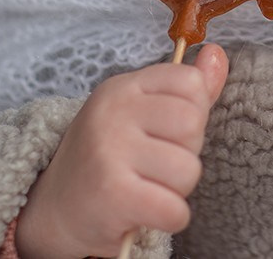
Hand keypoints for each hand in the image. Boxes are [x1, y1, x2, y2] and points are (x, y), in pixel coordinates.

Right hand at [15, 44, 228, 258]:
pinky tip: (148, 213)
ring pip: (188, 169)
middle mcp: (114, 112)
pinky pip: (174, 209)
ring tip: (150, 188)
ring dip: (177, 190)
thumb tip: (217, 54)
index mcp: (124, 88)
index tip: (168, 133)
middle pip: (193, 124)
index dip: (194, 112)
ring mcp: (110, 150)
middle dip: (187, 153)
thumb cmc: (107, 159)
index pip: (190, 82)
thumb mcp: (140, 113)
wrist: (55, 210)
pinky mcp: (112, 194)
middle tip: (157, 166)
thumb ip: (184, 89)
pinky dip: (170, 218)